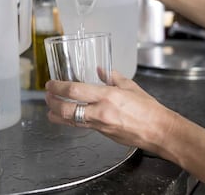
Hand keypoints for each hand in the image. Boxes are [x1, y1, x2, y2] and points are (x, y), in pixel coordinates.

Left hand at [45, 70, 175, 153]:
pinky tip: (67, 117)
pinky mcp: (102, 134)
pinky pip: (81, 126)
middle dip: (52, 102)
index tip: (51, 84)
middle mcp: (100, 111)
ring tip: (50, 108)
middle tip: (47, 96)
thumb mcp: (130, 87)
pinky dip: (70, 121)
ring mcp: (99, 125)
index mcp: (107, 96)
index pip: (74, 90)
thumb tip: (100, 70)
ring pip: (70, 121)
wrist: (158, 131)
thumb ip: (112, 77)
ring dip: (56, 114)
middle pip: (66, 108)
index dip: (58, 87)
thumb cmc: (148, 109)